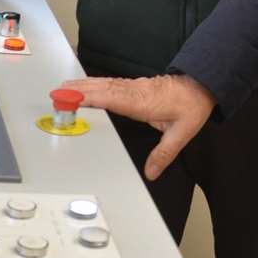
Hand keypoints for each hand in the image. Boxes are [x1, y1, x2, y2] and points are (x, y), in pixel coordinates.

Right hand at [60, 74, 215, 179]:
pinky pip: (109, 84)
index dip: (90, 97)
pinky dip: (94, 85)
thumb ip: (164, 153)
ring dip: (82, 85)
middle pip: (101, 89)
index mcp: (142, 102)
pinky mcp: (134, 87)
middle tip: (56, 93)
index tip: (71, 98)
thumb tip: (151, 172)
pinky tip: (85, 87)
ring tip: (63, 88)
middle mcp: (134, 92)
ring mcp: (133, 87)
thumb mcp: (182, 133)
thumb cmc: (192, 105)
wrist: (202, 85)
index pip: (111, 98)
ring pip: (103, 84)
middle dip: (77, 90)